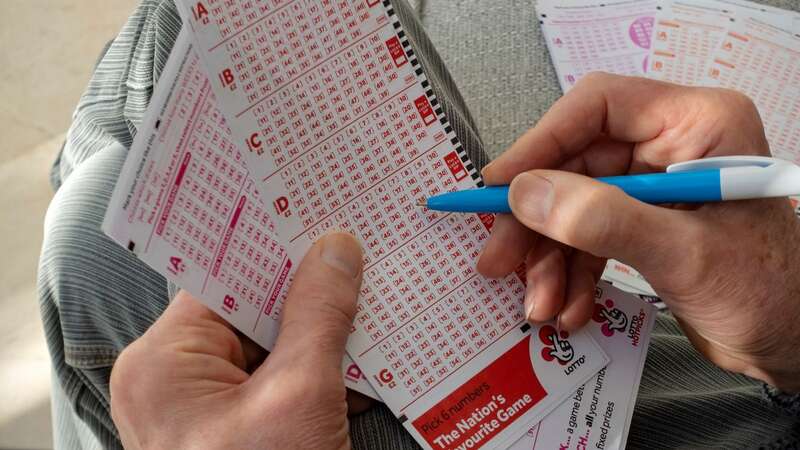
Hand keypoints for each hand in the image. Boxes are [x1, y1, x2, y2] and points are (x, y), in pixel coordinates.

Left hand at [110, 233, 365, 448]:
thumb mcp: (300, 397)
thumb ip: (319, 315)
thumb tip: (336, 249)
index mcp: (165, 360)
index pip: (226, 275)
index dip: (276, 242)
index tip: (321, 210)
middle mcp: (176, 379)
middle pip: (251, 308)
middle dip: (309, 290)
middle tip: (362, 253)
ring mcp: (206, 410)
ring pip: (271, 345)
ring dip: (321, 331)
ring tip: (372, 298)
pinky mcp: (236, 431)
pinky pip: (278, 380)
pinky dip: (318, 368)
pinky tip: (360, 352)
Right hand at [477, 73, 799, 391]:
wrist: (797, 346)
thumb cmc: (769, 294)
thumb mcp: (683, 255)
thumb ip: (602, 220)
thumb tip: (525, 194)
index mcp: (695, 123)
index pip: (596, 108)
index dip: (540, 143)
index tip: (499, 187)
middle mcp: (671, 144)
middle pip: (575, 164)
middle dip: (538, 222)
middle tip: (499, 260)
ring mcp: (654, 186)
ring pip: (574, 207)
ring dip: (550, 259)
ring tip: (539, 306)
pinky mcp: (643, 224)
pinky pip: (588, 237)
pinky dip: (571, 274)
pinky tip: (568, 308)